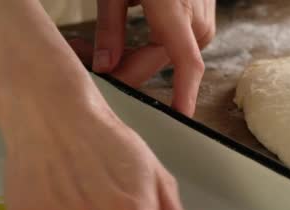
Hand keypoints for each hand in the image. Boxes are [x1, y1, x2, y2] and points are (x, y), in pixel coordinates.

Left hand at [70, 0, 215, 116]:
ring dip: (135, 58)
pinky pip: (175, 44)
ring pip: (167, 55)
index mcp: (175, 10)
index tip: (179, 118)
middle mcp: (196, 19)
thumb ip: (110, 28)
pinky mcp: (200, 19)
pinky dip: (149, 46)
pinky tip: (122, 44)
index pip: (186, 64)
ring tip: (95, 51)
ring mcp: (202, 19)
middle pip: (161, 62)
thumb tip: (104, 67)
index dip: (184, 95)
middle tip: (86, 65)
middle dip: (126, 69)